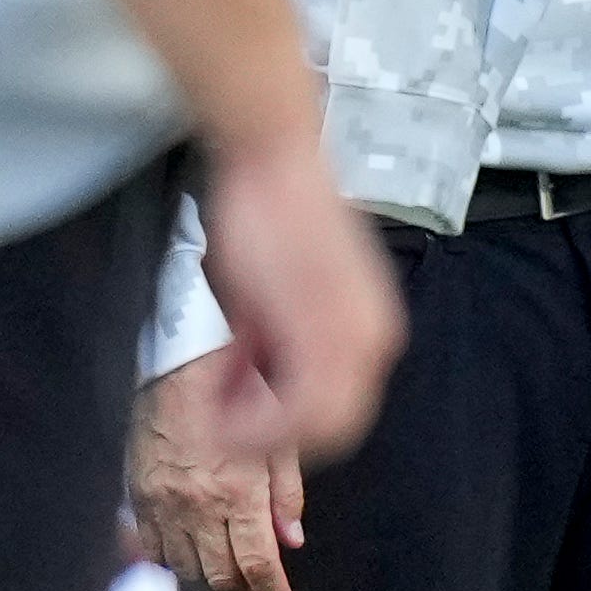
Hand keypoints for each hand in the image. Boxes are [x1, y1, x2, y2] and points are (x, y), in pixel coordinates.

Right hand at [131, 352, 308, 590]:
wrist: (181, 364)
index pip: (258, 565)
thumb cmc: (241, 391)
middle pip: (220, 577)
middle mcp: (198, 506)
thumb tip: (292, 540)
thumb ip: (286, 493)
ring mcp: (163, 505)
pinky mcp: (139, 496)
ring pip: (185, 569)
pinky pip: (153, 548)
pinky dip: (172, 563)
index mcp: (238, 492)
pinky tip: (189, 564)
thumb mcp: (279, 436)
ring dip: (209, 588)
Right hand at [200, 138, 402, 463]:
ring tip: (215, 403)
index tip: (234, 397)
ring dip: (257, 429)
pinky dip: (253, 421)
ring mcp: (357, 339)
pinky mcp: (327, 335)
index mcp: (369, 328)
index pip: (337, 408)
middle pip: (333, 427)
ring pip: (318, 428)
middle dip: (268, 430)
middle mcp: (375, 340)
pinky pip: (297, 413)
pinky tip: (219, 402)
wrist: (272, 161)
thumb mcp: (273, 296)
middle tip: (219, 410)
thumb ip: (274, 344)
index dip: (281, 417)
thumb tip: (252, 383)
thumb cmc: (266, 214)